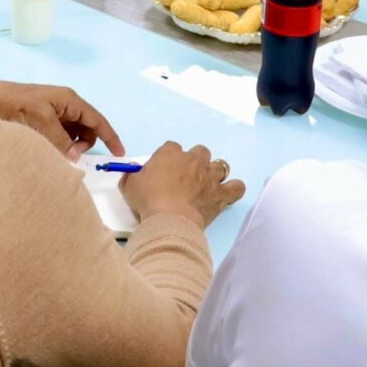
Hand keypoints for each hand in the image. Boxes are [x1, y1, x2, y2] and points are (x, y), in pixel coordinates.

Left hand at [0, 81, 124, 158]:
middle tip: (71, 155)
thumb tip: (74, 156)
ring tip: (58, 153)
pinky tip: (50, 150)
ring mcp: (54, 112)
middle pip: (87, 129)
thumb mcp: (43, 121)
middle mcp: (65, 105)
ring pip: (73, 134)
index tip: (120, 153)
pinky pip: (61, 135)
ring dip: (71, 145)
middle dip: (84, 143)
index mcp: (69, 100)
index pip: (97, 120)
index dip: (110, 136)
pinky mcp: (44, 120)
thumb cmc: (18, 106)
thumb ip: (61, 140)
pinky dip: (60, 144)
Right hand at [120, 142, 244, 228]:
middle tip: (186, 179)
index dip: (169, 159)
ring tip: (206, 186)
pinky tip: (227, 194)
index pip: (172, 148)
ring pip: (219, 166)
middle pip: (200, 152)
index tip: (164, 172)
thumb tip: (132, 175)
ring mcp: (210, 176)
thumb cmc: (148, 199)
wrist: (169, 218)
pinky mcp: (221, 194)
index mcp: (170, 154)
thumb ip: (132, 176)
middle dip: (195, 162)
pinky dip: (233, 189)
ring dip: (213, 174)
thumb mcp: (129, 185)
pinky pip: (236, 187)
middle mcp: (193, 160)